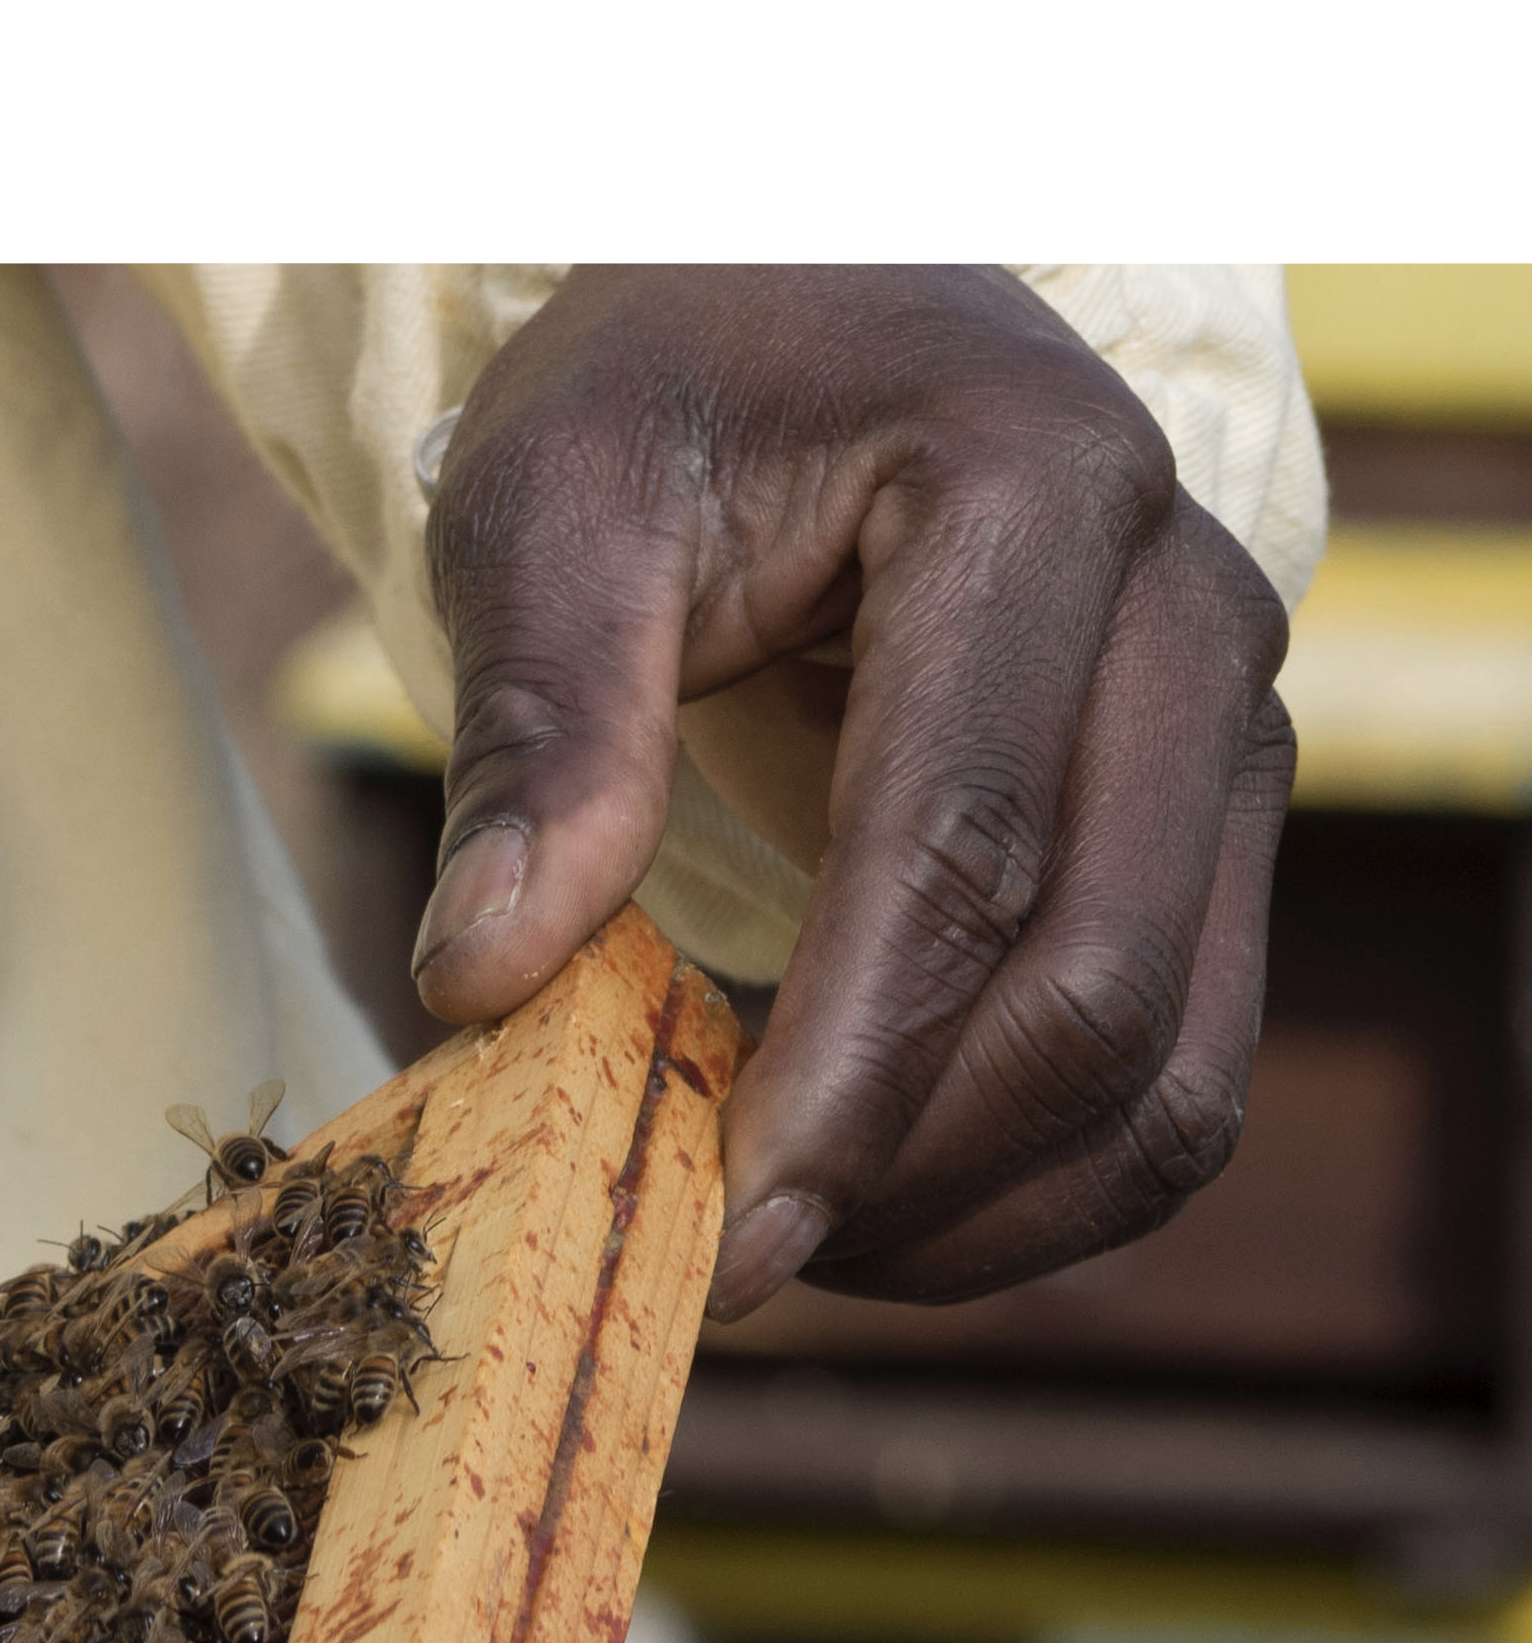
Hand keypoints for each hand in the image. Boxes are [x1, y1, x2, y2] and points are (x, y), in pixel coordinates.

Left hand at [411, 264, 1296, 1314]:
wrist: (800, 318)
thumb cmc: (662, 396)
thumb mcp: (548, 504)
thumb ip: (536, 730)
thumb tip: (486, 977)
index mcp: (1034, 497)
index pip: (958, 850)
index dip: (846, 1072)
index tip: (720, 1228)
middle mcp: (1187, 615)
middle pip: (1096, 984)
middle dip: (907, 1166)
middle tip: (713, 1254)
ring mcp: (1225, 731)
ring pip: (1169, 1066)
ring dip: (983, 1213)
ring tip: (778, 1242)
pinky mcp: (1207, 829)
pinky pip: (1173, 1073)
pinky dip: (1029, 1186)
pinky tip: (861, 1203)